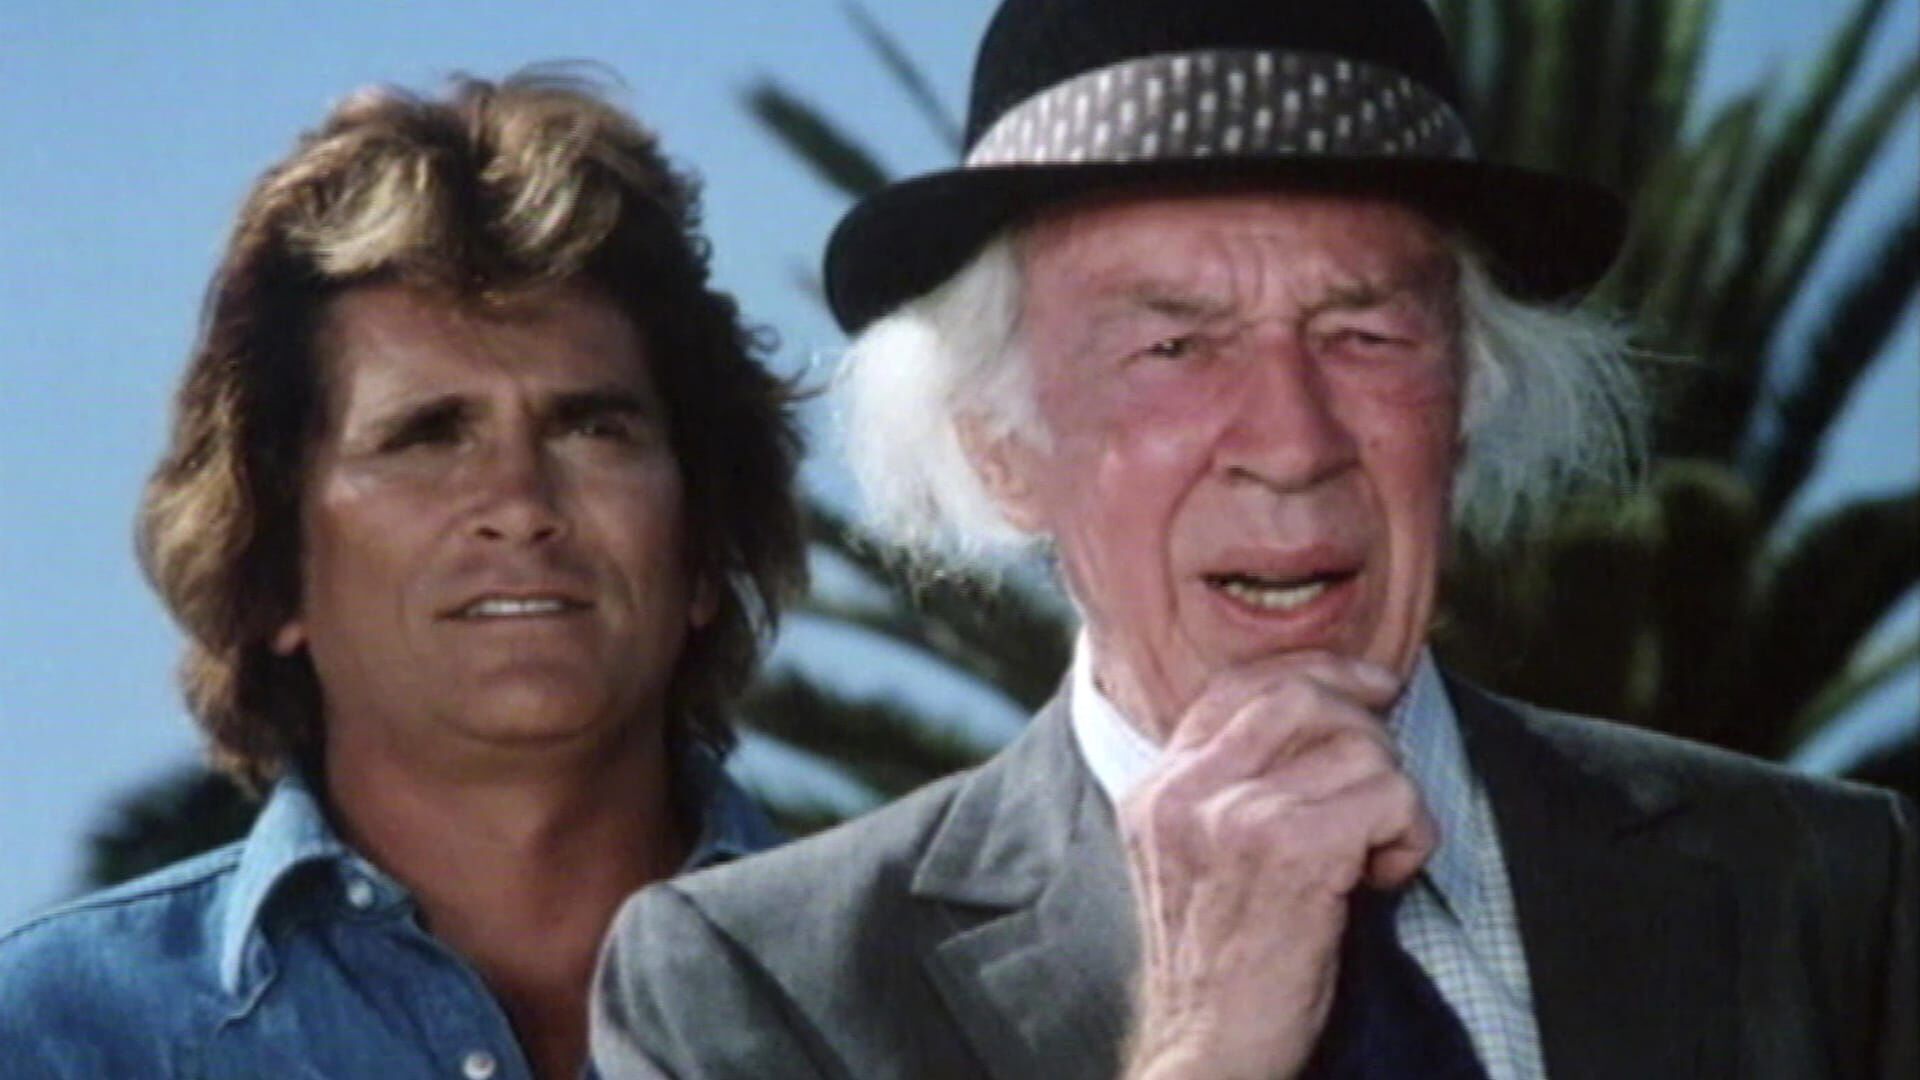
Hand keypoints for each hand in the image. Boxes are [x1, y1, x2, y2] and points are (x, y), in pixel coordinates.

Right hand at [1118, 653, 1435, 1079]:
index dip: (1319, 673)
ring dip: (1394, 800)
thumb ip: (1226, 786)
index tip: (1372, 687)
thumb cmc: (1223, 965)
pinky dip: (1409, 836)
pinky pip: (1388, 796)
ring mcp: (1231, 816)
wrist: (1210, 1051)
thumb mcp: (1194, 859)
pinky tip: (1382, 878)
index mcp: (1157, 787)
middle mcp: (1184, 791)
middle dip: (1367, 727)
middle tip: (1388, 782)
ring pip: (1358, 747)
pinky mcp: (1287, 848)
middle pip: (1300, 694)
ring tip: (1374, 855)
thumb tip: (1323, 715)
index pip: (1241, 686)